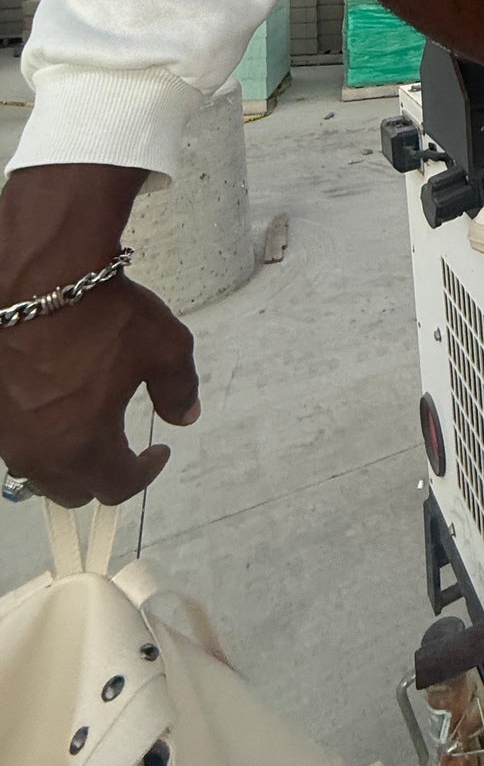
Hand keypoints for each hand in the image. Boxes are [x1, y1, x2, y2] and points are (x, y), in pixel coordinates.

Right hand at [0, 165, 199, 506]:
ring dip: (68, 460)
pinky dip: (41, 436)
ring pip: (39, 470)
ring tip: (91, 428)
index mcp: (83, 444)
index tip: (158, 452)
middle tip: (125, 450)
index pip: (117, 486)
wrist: (39, 274)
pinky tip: (57, 407)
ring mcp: (7, 430)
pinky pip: (16, 440)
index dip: (145, 473)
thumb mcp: (164, 347)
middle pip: (72, 490)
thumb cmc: (101, 311)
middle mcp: (38, 449)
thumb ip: (178, 389)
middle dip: (102, 477)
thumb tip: (184, 414)